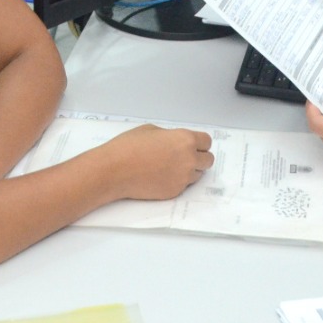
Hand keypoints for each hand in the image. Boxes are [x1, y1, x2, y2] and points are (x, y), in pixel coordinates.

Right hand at [99, 125, 214, 200]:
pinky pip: (183, 185)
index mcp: (185, 140)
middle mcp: (189, 160)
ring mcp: (183, 178)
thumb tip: (175, 142)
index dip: (199, 143)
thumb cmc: (129, 147)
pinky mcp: (174, 192)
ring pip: (197, 174)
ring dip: (189, 170)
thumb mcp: (152, 130)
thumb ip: (170, 136)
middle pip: (208, 161)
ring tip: (170, 167)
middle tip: (185, 157)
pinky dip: (176, 181)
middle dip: (199, 158)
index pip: (206, 142)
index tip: (194, 145)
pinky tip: (161, 176)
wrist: (115, 171)